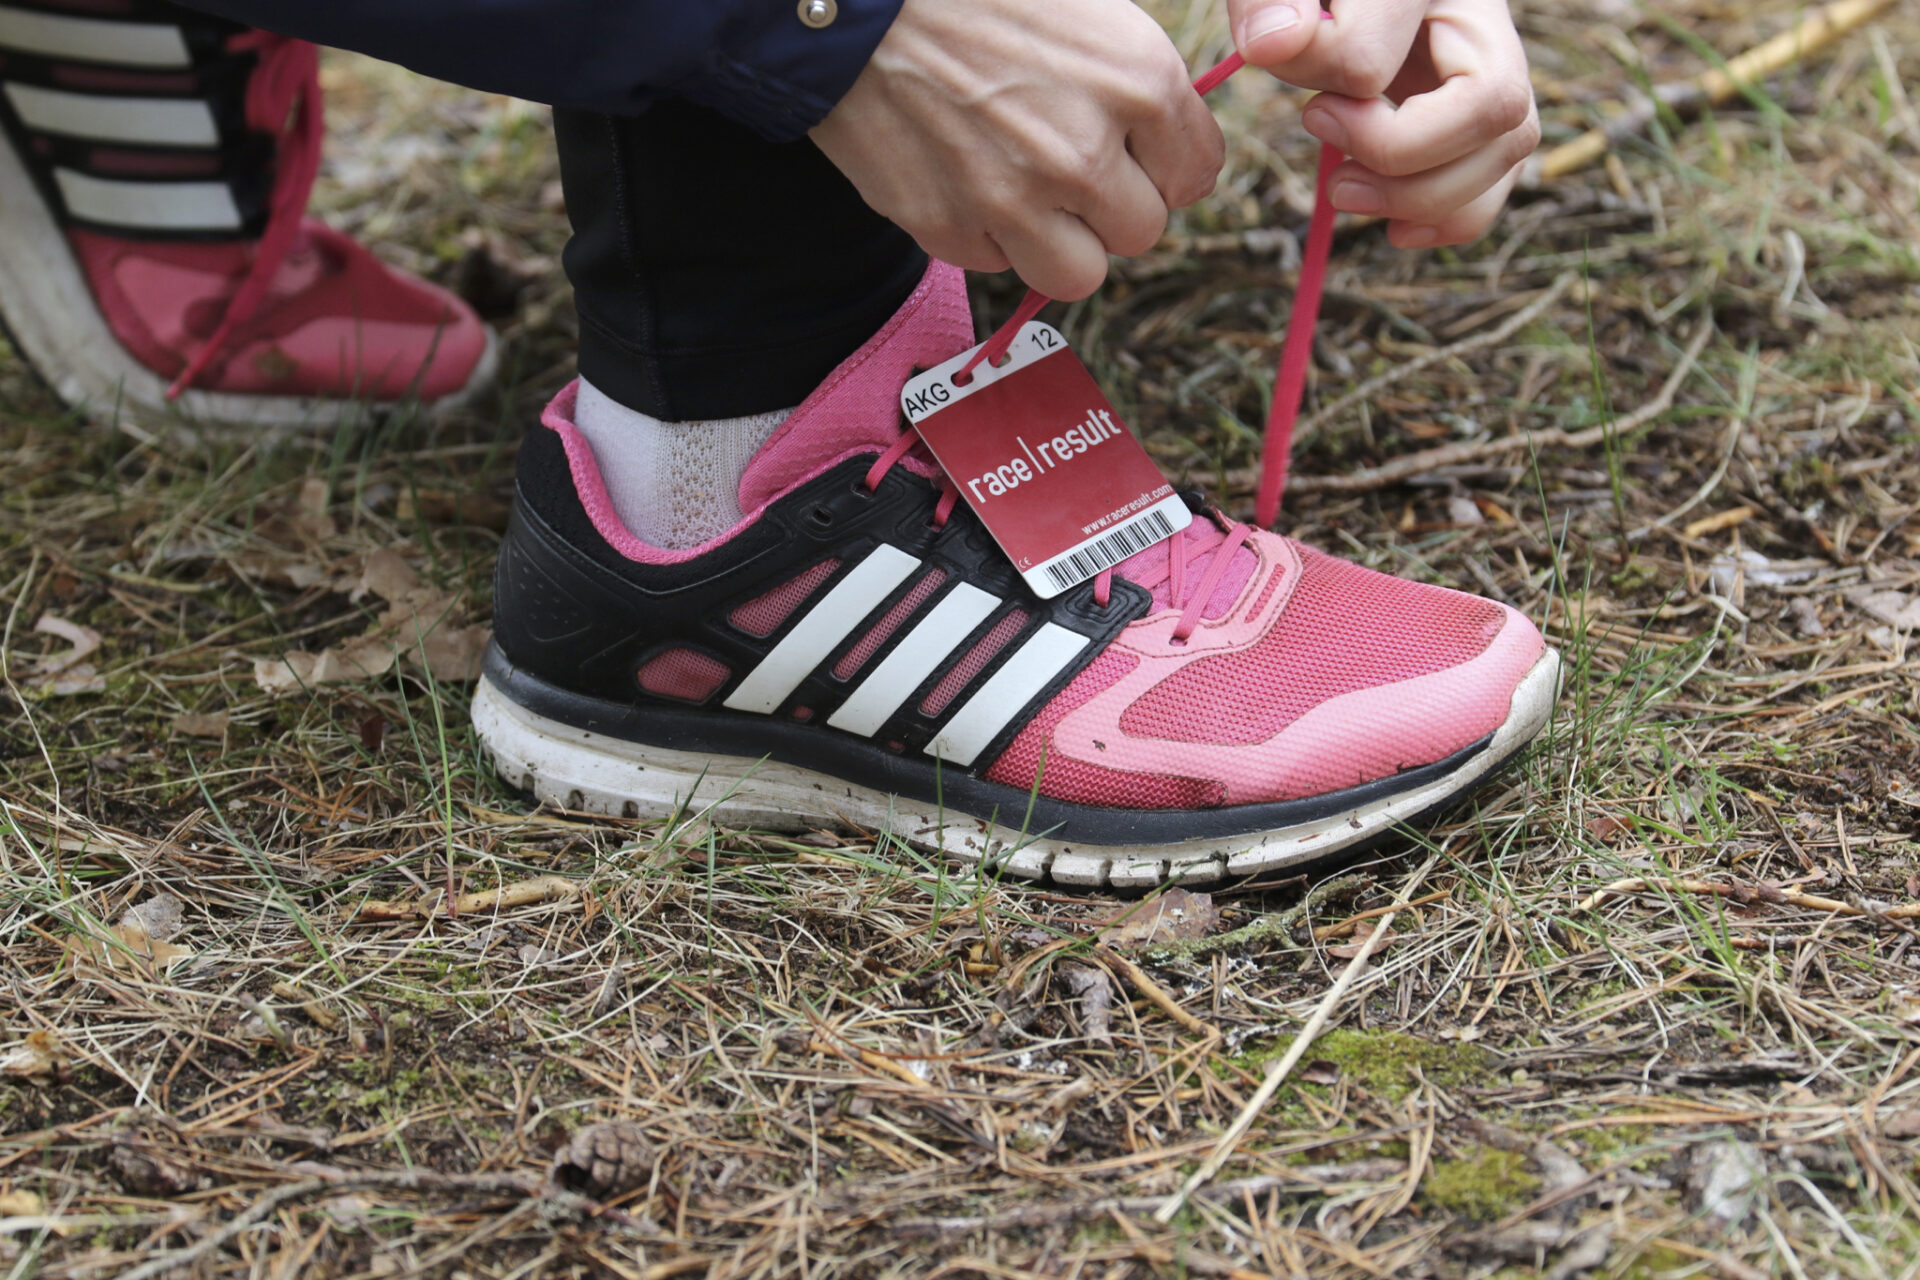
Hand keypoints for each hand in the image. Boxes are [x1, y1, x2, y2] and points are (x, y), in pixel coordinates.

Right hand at [810, 0, 1224, 299]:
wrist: (855, 0)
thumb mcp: (1086, 2)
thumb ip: (1137, 78)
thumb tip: (1165, 138)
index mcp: (1138, 84)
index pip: (1197, 173)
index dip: (1167, 161)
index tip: (1137, 149)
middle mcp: (1084, 156)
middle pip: (1142, 231)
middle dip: (1113, 203)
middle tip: (1071, 161)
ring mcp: (1014, 203)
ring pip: (1079, 274)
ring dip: (1061, 240)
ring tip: (1027, 188)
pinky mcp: (950, 230)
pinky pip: (997, 264)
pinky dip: (988, 233)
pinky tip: (964, 173)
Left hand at [1227, 0, 1538, 247]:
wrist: (1350, 4)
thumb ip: (1270, 2)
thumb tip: (1273, 44)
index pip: (1380, 55)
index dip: (1338, 94)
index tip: (1310, 108)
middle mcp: (1483, 17)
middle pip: (1492, 106)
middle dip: (1398, 159)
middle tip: (1333, 173)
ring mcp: (1501, 64)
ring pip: (1508, 148)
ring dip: (1420, 198)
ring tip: (1347, 192)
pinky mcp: (1490, 116)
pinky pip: (1500, 180)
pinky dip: (1451, 218)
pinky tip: (1396, 227)